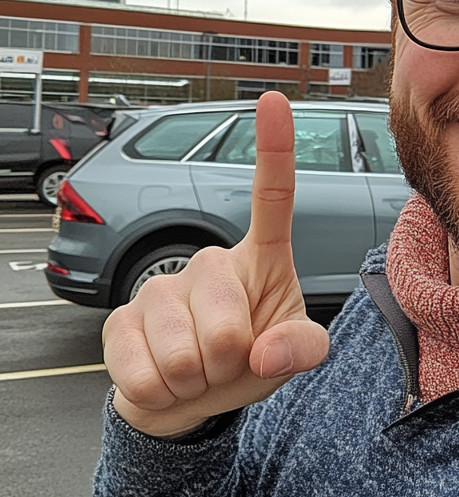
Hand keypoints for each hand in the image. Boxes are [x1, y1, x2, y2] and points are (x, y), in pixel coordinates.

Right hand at [103, 92, 330, 437]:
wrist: (195, 396)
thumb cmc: (252, 357)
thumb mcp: (296, 352)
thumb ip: (301, 348)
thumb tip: (266, 349)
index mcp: (260, 259)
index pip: (272, 197)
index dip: (274, 149)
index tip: (274, 100)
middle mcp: (209, 261)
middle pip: (228, 327)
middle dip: (232, 361)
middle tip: (229, 359)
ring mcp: (160, 287)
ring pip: (185, 355)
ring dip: (197, 378)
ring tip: (199, 368)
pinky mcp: (119, 320)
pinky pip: (147, 375)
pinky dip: (165, 393)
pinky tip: (166, 377)